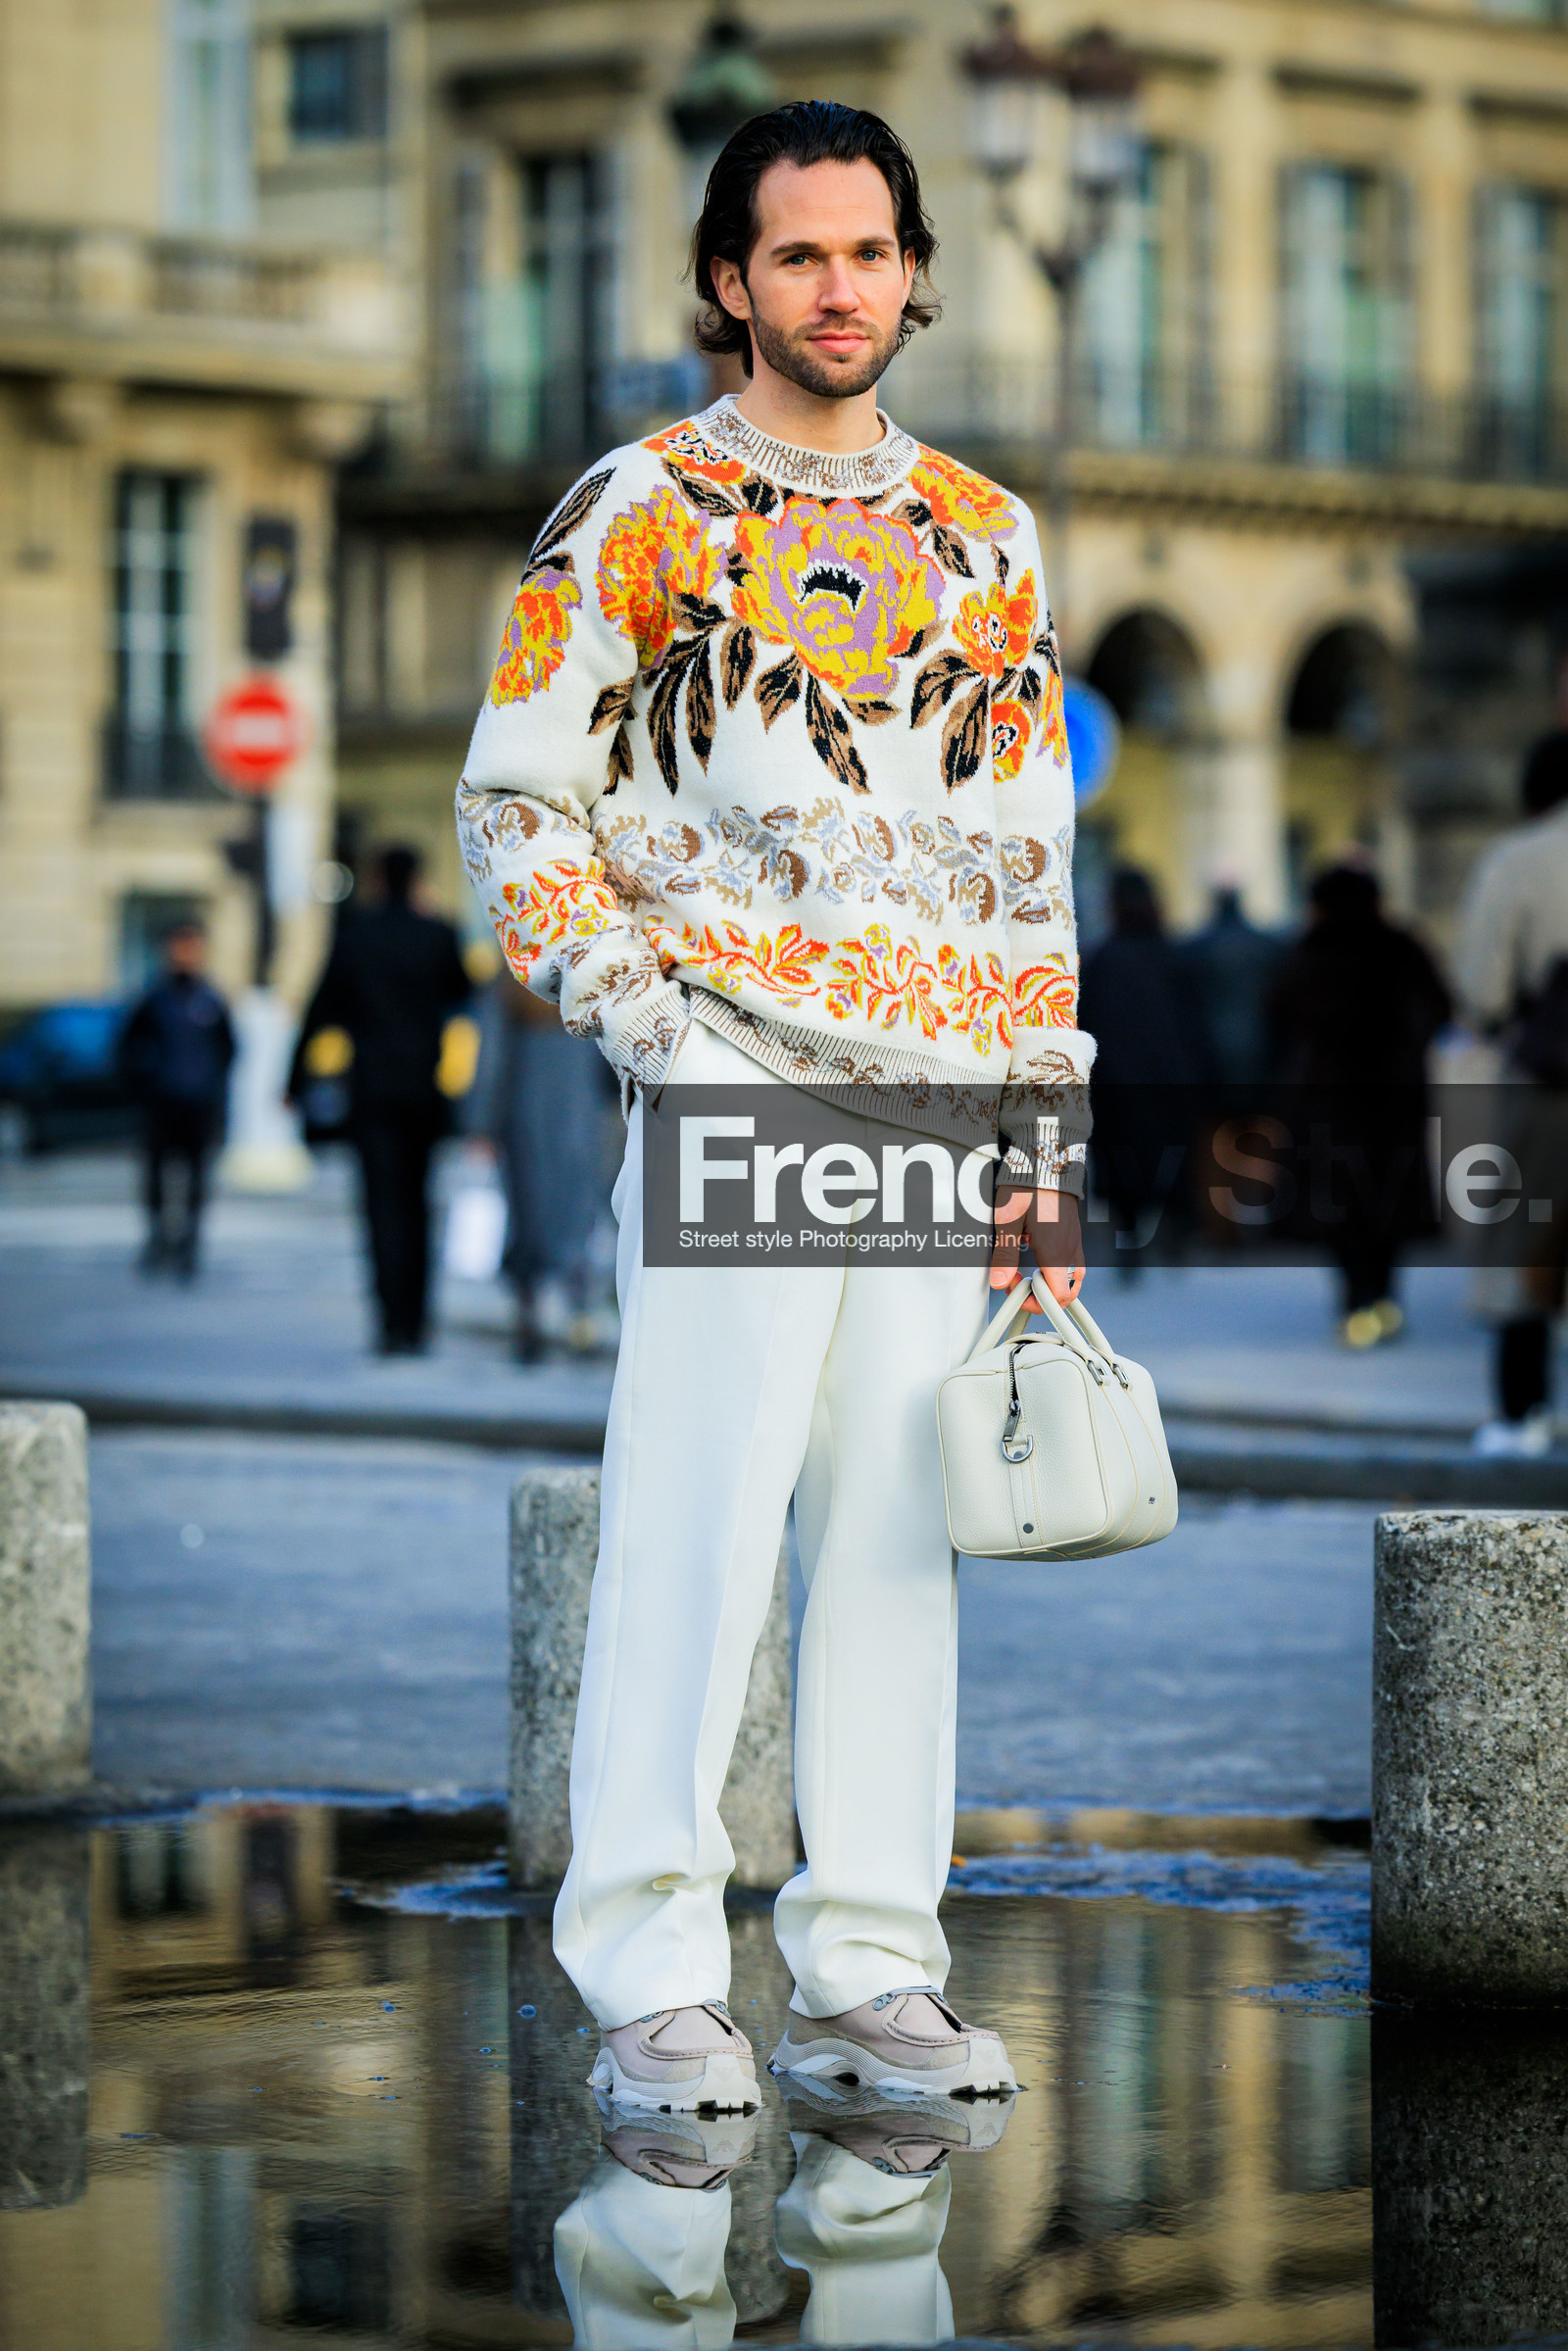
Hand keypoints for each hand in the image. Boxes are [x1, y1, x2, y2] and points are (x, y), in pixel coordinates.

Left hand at [989, 1184, 1085, 1312]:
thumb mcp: (1007, 1222)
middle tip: (1019, 1282)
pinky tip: (1039, 1257)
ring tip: (1028, 1273)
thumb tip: (999, 1281)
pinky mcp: (1073, 1236)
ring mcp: (1074, 1243)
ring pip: (1072, 1280)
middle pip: (1067, 1293)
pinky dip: (1058, 1271)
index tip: (1017, 1292)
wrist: (1046, 1164)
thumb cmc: (1027, 1188)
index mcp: (1055, 1252)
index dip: (1037, 1303)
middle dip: (1042, 1296)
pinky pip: (1073, 1264)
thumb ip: (1004, 1255)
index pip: (1058, 1297)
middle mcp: (1069, 1251)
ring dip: (1051, 1285)